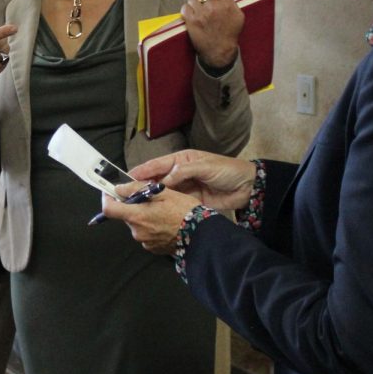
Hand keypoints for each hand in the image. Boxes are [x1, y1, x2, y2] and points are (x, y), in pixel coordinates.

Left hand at [101, 186, 199, 254]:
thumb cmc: (184, 210)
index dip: (107, 198)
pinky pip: (147, 234)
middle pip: (126, 215)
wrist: (202, 235)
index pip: (109, 209)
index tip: (112, 192)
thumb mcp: (164, 192)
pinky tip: (167, 223)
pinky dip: (152, 227)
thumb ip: (138, 189)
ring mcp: (145, 242)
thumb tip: (119, 188)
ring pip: (138, 224)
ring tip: (164, 211)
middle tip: (152, 198)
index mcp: (137, 216)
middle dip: (134, 206)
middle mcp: (137, 232)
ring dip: (145, 216)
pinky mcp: (153, 249)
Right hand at [128, 150, 256, 211]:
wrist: (248, 187)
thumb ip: (183, 172)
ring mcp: (184, 188)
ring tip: (134, 206)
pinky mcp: (189, 202)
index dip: (142, 171)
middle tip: (124, 195)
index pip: (157, 165)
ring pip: (161, 194)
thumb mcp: (205, 166)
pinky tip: (151, 213)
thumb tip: (162, 182)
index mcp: (181, 160)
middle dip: (141, 187)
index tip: (126, 179)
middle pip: (156, 180)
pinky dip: (162, 208)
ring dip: (149, 199)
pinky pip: (172, 204)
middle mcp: (179, 173)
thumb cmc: (227, 171)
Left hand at [182, 0, 242, 69]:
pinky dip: (187, 11)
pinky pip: (185, 7)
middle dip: (204, 0)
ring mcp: (201, 14)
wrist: (220, 51)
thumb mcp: (238, 16)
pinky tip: (192, 16)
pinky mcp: (191, 21)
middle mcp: (214, 7)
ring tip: (199, 13)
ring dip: (195, 5)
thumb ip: (231, 3)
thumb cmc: (229, 35)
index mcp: (226, 4)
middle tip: (206, 8)